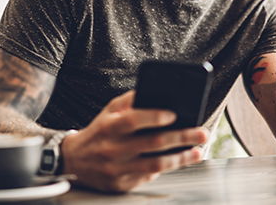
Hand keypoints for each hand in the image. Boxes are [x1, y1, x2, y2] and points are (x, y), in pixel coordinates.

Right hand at [60, 91, 208, 191]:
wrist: (74, 160)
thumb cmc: (100, 130)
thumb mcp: (110, 110)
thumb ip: (132, 100)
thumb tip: (158, 91)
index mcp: (109, 127)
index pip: (133, 120)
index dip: (155, 116)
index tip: (175, 114)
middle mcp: (112, 149)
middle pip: (152, 143)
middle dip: (181, 137)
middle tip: (201, 133)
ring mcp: (117, 170)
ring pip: (155, 165)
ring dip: (181, 158)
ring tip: (197, 151)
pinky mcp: (122, 184)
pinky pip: (149, 176)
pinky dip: (167, 168)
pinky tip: (180, 160)